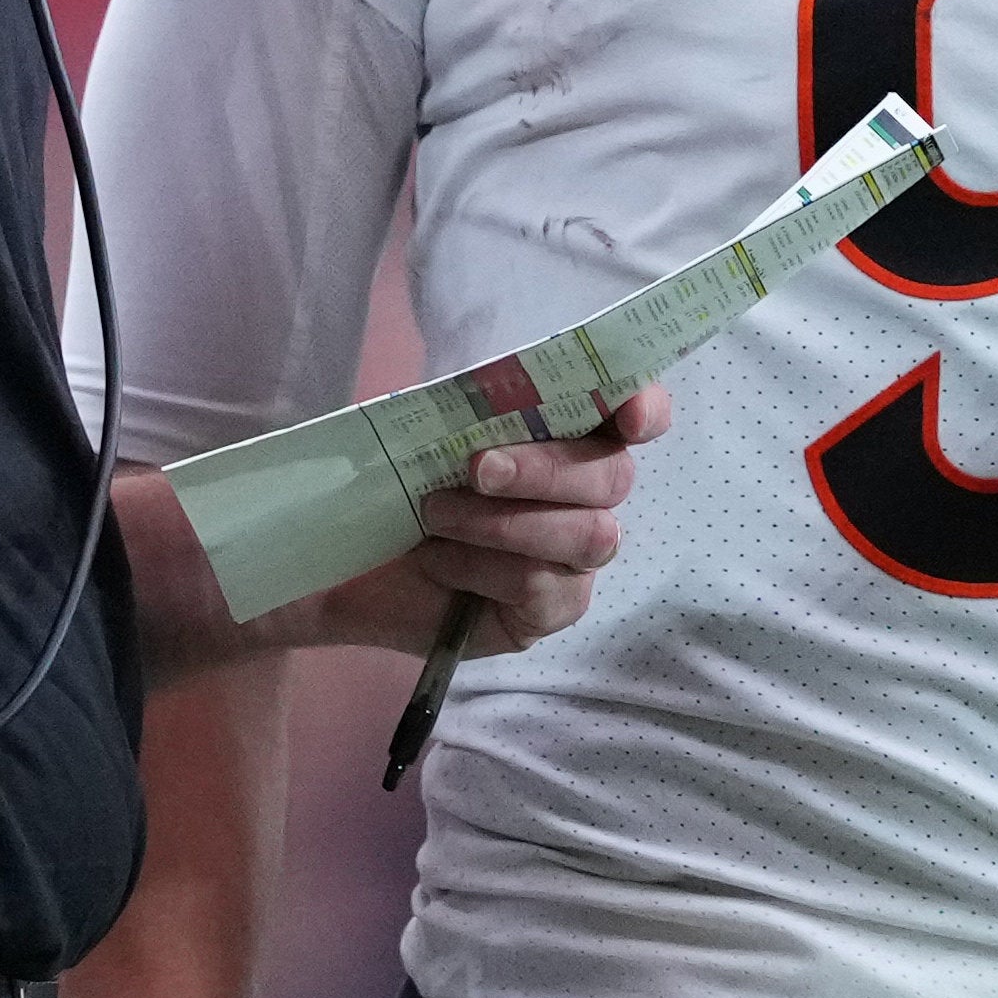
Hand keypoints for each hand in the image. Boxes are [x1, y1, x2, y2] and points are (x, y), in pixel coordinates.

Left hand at [303, 384, 668, 655]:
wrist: (351, 561)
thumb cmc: (402, 484)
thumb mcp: (430, 431)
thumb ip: (475, 406)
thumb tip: (491, 389)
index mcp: (570, 435)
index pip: (637, 417)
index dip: (646, 410)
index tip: (630, 416)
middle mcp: (587, 495)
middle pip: (613, 477)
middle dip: (545, 469)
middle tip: (477, 468)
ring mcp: (575, 556)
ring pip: (587, 535)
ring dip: (505, 521)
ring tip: (436, 514)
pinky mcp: (552, 608)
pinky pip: (541, 585)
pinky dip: (483, 566)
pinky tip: (438, 561)